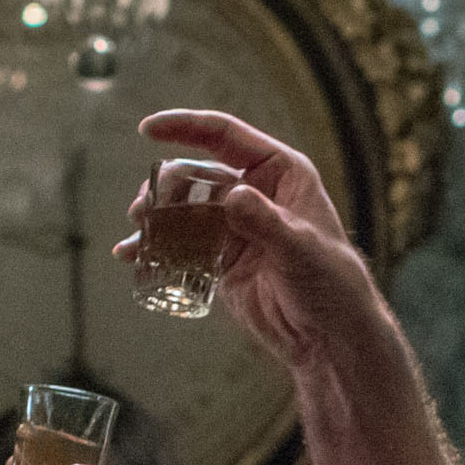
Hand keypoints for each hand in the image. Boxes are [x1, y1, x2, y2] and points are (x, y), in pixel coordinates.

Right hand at [129, 111, 382, 374]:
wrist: (329, 336)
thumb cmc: (331, 284)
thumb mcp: (299, 249)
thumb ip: (265, 222)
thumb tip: (233, 196)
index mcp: (280, 173)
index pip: (226, 138)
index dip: (185, 127)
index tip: (147, 129)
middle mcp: (255, 192)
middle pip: (196, 175)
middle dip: (164, 186)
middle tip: (143, 208)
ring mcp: (236, 225)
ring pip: (184, 209)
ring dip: (157, 217)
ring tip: (137, 232)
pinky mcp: (221, 258)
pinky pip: (182, 244)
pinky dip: (157, 247)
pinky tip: (132, 254)